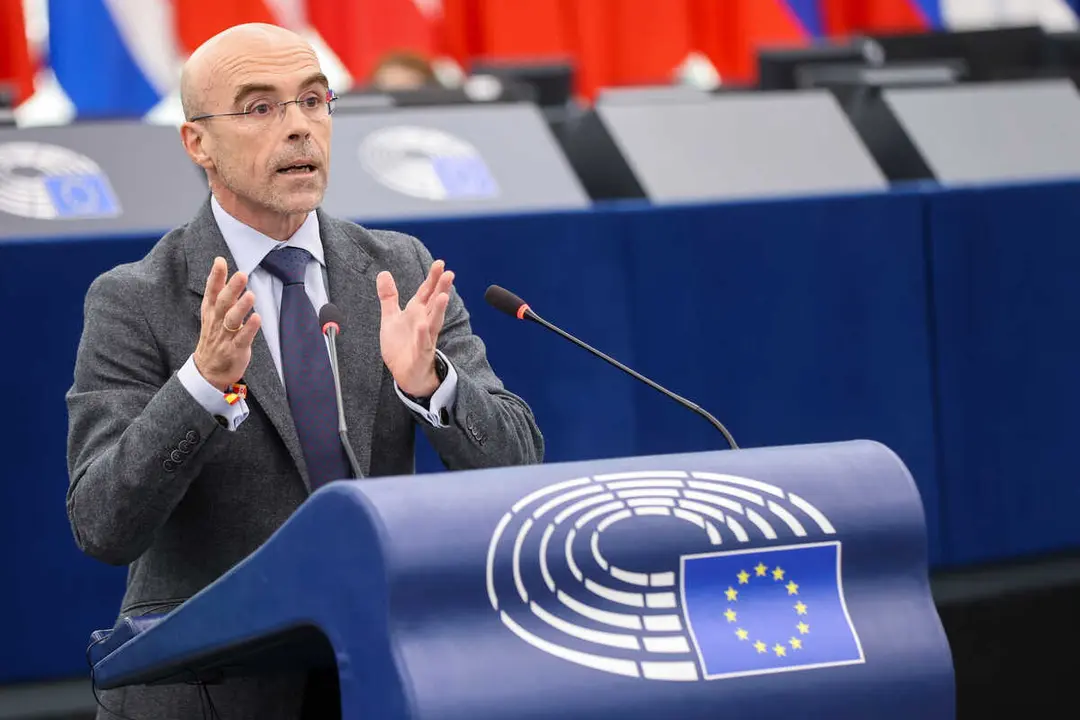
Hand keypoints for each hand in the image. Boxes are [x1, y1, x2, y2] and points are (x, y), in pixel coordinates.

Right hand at [193, 257, 261, 390]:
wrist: (208, 370)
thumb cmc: (214, 337)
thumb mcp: (212, 313)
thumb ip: (218, 290)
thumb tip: (219, 263)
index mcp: (210, 312)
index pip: (211, 292)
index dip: (215, 277)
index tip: (219, 261)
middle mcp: (216, 322)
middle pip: (223, 303)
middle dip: (231, 289)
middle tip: (241, 274)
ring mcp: (225, 336)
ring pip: (232, 320)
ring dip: (241, 308)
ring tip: (250, 295)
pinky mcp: (235, 350)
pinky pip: (242, 338)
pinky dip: (249, 329)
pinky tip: (257, 318)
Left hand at [377, 259, 453, 396]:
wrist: (406, 374)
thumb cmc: (401, 345)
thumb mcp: (391, 318)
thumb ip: (389, 297)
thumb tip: (384, 273)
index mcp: (417, 313)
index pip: (426, 293)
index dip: (433, 278)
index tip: (440, 263)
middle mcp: (425, 323)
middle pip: (435, 304)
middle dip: (442, 289)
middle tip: (449, 274)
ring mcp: (425, 339)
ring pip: (434, 322)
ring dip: (439, 310)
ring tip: (443, 296)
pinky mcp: (421, 355)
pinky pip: (423, 344)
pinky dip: (423, 335)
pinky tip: (422, 326)